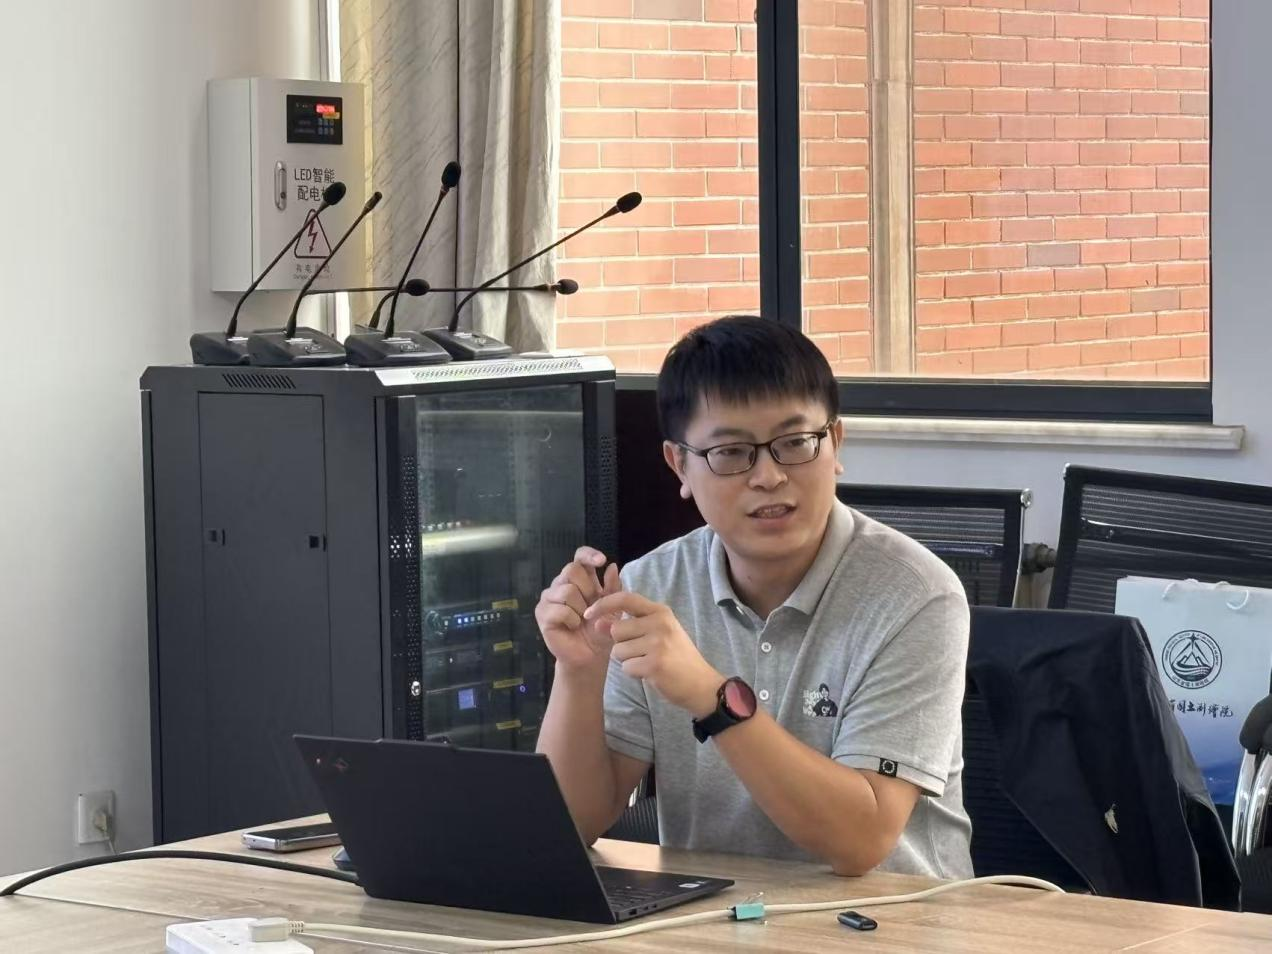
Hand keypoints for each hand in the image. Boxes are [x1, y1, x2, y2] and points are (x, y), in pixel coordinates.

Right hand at [535, 547, 621, 678]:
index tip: (600, 561)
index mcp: (579, 579)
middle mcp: (561, 584)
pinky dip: (572, 620)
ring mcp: (549, 598)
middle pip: (571, 569)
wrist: (591, 656)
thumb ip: (613, 588)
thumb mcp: (613, 608)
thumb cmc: (601, 630)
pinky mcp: (542, 614)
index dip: (588, 555)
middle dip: (588, 589)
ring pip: (567, 590)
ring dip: (581, 608)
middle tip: (592, 607)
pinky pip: (560, 609)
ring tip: (583, 620)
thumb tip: (611, 566)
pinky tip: (573, 627)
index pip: (579, 556)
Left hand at [584, 592, 723, 715]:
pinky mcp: (654, 664)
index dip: (603, 604)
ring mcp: (658, 643)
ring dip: (627, 660)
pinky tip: (651, 673)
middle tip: (642, 652)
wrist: (701, 684)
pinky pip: (626, 667)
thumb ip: (629, 625)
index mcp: (660, 611)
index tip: (588, 614)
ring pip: (617, 651)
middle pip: (616, 630)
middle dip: (621, 644)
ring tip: (648, 662)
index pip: (625, 598)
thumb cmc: (677, 657)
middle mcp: (659, 623)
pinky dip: (634, 673)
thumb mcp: (658, 633)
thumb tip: (597, 622)